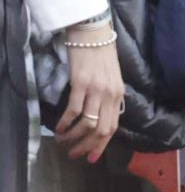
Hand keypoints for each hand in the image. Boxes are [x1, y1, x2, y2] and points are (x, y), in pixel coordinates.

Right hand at [55, 27, 122, 163]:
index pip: (113, 127)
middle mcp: (110, 94)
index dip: (101, 145)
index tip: (91, 158)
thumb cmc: (101, 56)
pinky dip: (65, 123)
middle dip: (86, 146)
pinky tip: (57, 127)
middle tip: (73, 154)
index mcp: (119, 95)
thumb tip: (101, 119)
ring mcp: (96, 89)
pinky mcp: (81, 83)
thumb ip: (109, 98)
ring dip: (72, 136)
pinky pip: (73, 110)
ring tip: (62, 140)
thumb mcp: (112, 78)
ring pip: (87, 123)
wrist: (94, 33)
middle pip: (101, 129)